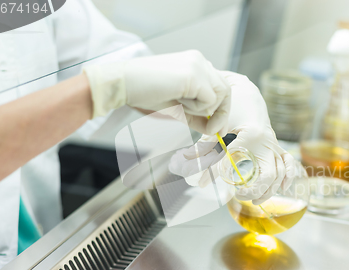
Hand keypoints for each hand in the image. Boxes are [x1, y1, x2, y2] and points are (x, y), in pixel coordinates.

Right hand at [84, 50, 230, 134]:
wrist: (122, 83)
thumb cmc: (144, 94)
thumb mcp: (178, 108)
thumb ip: (198, 116)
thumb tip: (216, 129)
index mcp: (196, 64)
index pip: (220, 87)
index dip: (222, 109)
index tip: (218, 129)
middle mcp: (200, 61)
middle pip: (225, 91)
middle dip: (221, 114)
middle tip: (213, 130)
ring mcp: (198, 66)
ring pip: (219, 95)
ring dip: (203, 110)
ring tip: (180, 104)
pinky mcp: (194, 75)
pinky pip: (209, 101)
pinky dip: (196, 108)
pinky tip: (177, 100)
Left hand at [170, 71, 294, 204]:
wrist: (248, 95)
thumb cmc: (232, 109)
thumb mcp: (217, 127)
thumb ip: (204, 148)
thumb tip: (188, 166)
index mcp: (250, 136)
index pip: (231, 161)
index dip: (215, 174)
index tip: (203, 183)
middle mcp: (266, 142)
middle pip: (267, 174)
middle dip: (255, 189)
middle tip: (238, 194)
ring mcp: (274, 145)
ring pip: (279, 173)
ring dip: (269, 189)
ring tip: (254, 199)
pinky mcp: (277, 146)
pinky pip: (288, 163)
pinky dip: (287, 176)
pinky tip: (283, 188)